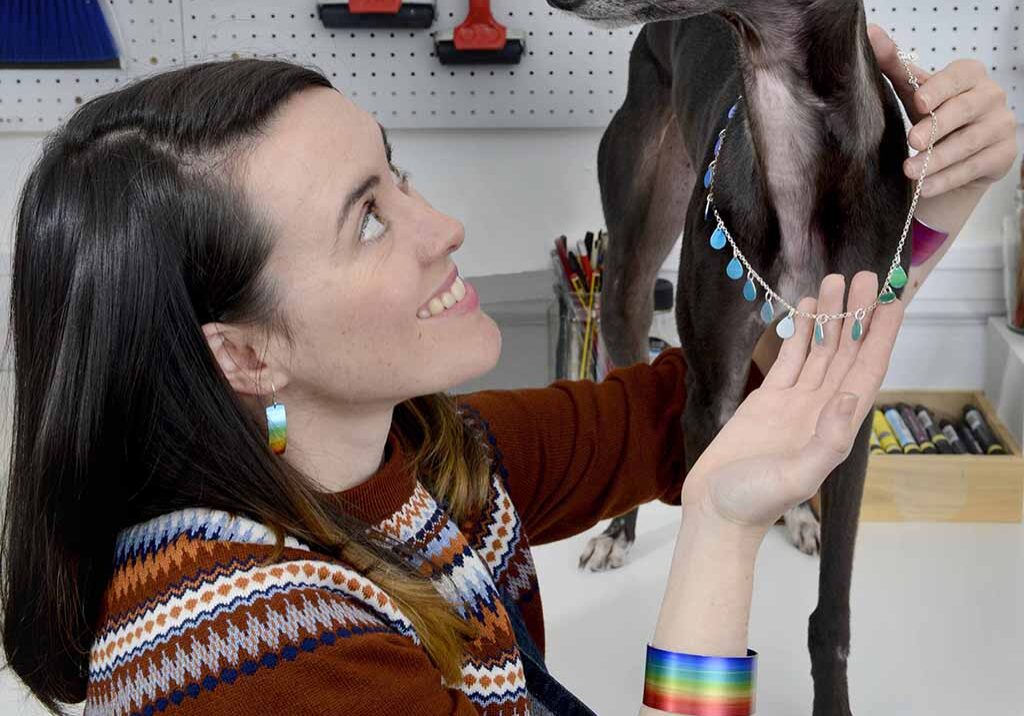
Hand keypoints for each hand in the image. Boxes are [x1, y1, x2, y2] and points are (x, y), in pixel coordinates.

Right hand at [680, 271, 905, 533]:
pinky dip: (799, 332)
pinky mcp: (768, 400)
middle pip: (847, 352)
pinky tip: (804, 308)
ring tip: (836, 280)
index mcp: (836, 425)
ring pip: (820, 350)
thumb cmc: (755, 502)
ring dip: (831, 317)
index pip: (867, 370)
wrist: (717, 511)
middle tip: (867, 276)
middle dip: (859, 315)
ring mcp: (796, 402)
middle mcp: (822, 408)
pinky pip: (790, 358)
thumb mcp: (796, 478)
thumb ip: (827, 442)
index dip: (881, 337)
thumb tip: (849, 397)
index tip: (893, 301)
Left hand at [867, 24, 1018, 198]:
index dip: (939, 89)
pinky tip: (926, 186)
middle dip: (936, 127)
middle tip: (912, 141)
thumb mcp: (912, 91)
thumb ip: (893, 64)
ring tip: (910, 171)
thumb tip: (871, 33)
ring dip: (937, 159)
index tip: (919, 102)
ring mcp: (1001, 125)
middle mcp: (991, 96)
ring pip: (968, 143)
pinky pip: (973, 167)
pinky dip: (947, 179)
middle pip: (964, 110)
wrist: (955, 154)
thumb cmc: (932, 114)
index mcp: (970, 75)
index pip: (957, 76)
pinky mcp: (1003, 154)